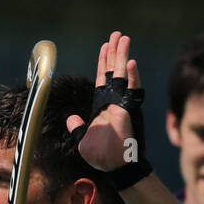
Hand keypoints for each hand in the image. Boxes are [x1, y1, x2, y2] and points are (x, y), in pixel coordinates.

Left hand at [66, 31, 150, 187]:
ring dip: (123, 56)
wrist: (115, 169)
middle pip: (113, 71)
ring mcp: (122, 104)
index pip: (102, 78)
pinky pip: (132, 91)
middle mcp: (114, 102)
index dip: (103, 62)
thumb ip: (78, 128)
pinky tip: (131, 62)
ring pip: (123, 75)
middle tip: (117, 35)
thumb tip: (71, 118)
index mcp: (103, 106)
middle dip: (115, 52)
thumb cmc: (101, 157)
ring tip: (124, 38)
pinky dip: (132, 77)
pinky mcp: (129, 111)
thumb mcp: (83, 140)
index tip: (105, 46)